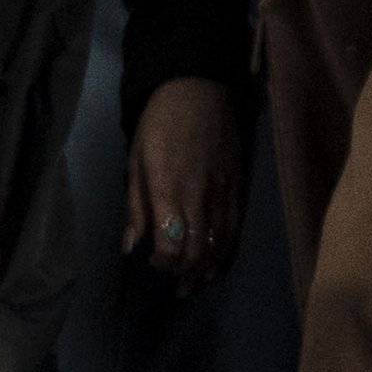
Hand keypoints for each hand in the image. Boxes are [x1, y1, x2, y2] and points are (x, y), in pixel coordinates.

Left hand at [123, 77, 244, 292]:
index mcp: (168, 189)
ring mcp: (223, 193)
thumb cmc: (159, 123)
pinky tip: (215, 263)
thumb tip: (131, 247)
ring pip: (218, 245)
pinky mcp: (239, 187)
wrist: (198, 89)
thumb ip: (135, 207)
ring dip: (205, 269)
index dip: (162, 264)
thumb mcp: (136, 160)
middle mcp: (198, 196)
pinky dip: (224, 251)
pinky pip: (235, 229)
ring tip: (193, 282)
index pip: (171, 246)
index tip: (152, 262)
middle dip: (183, 273)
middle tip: (172, 282)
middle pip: (196, 252)